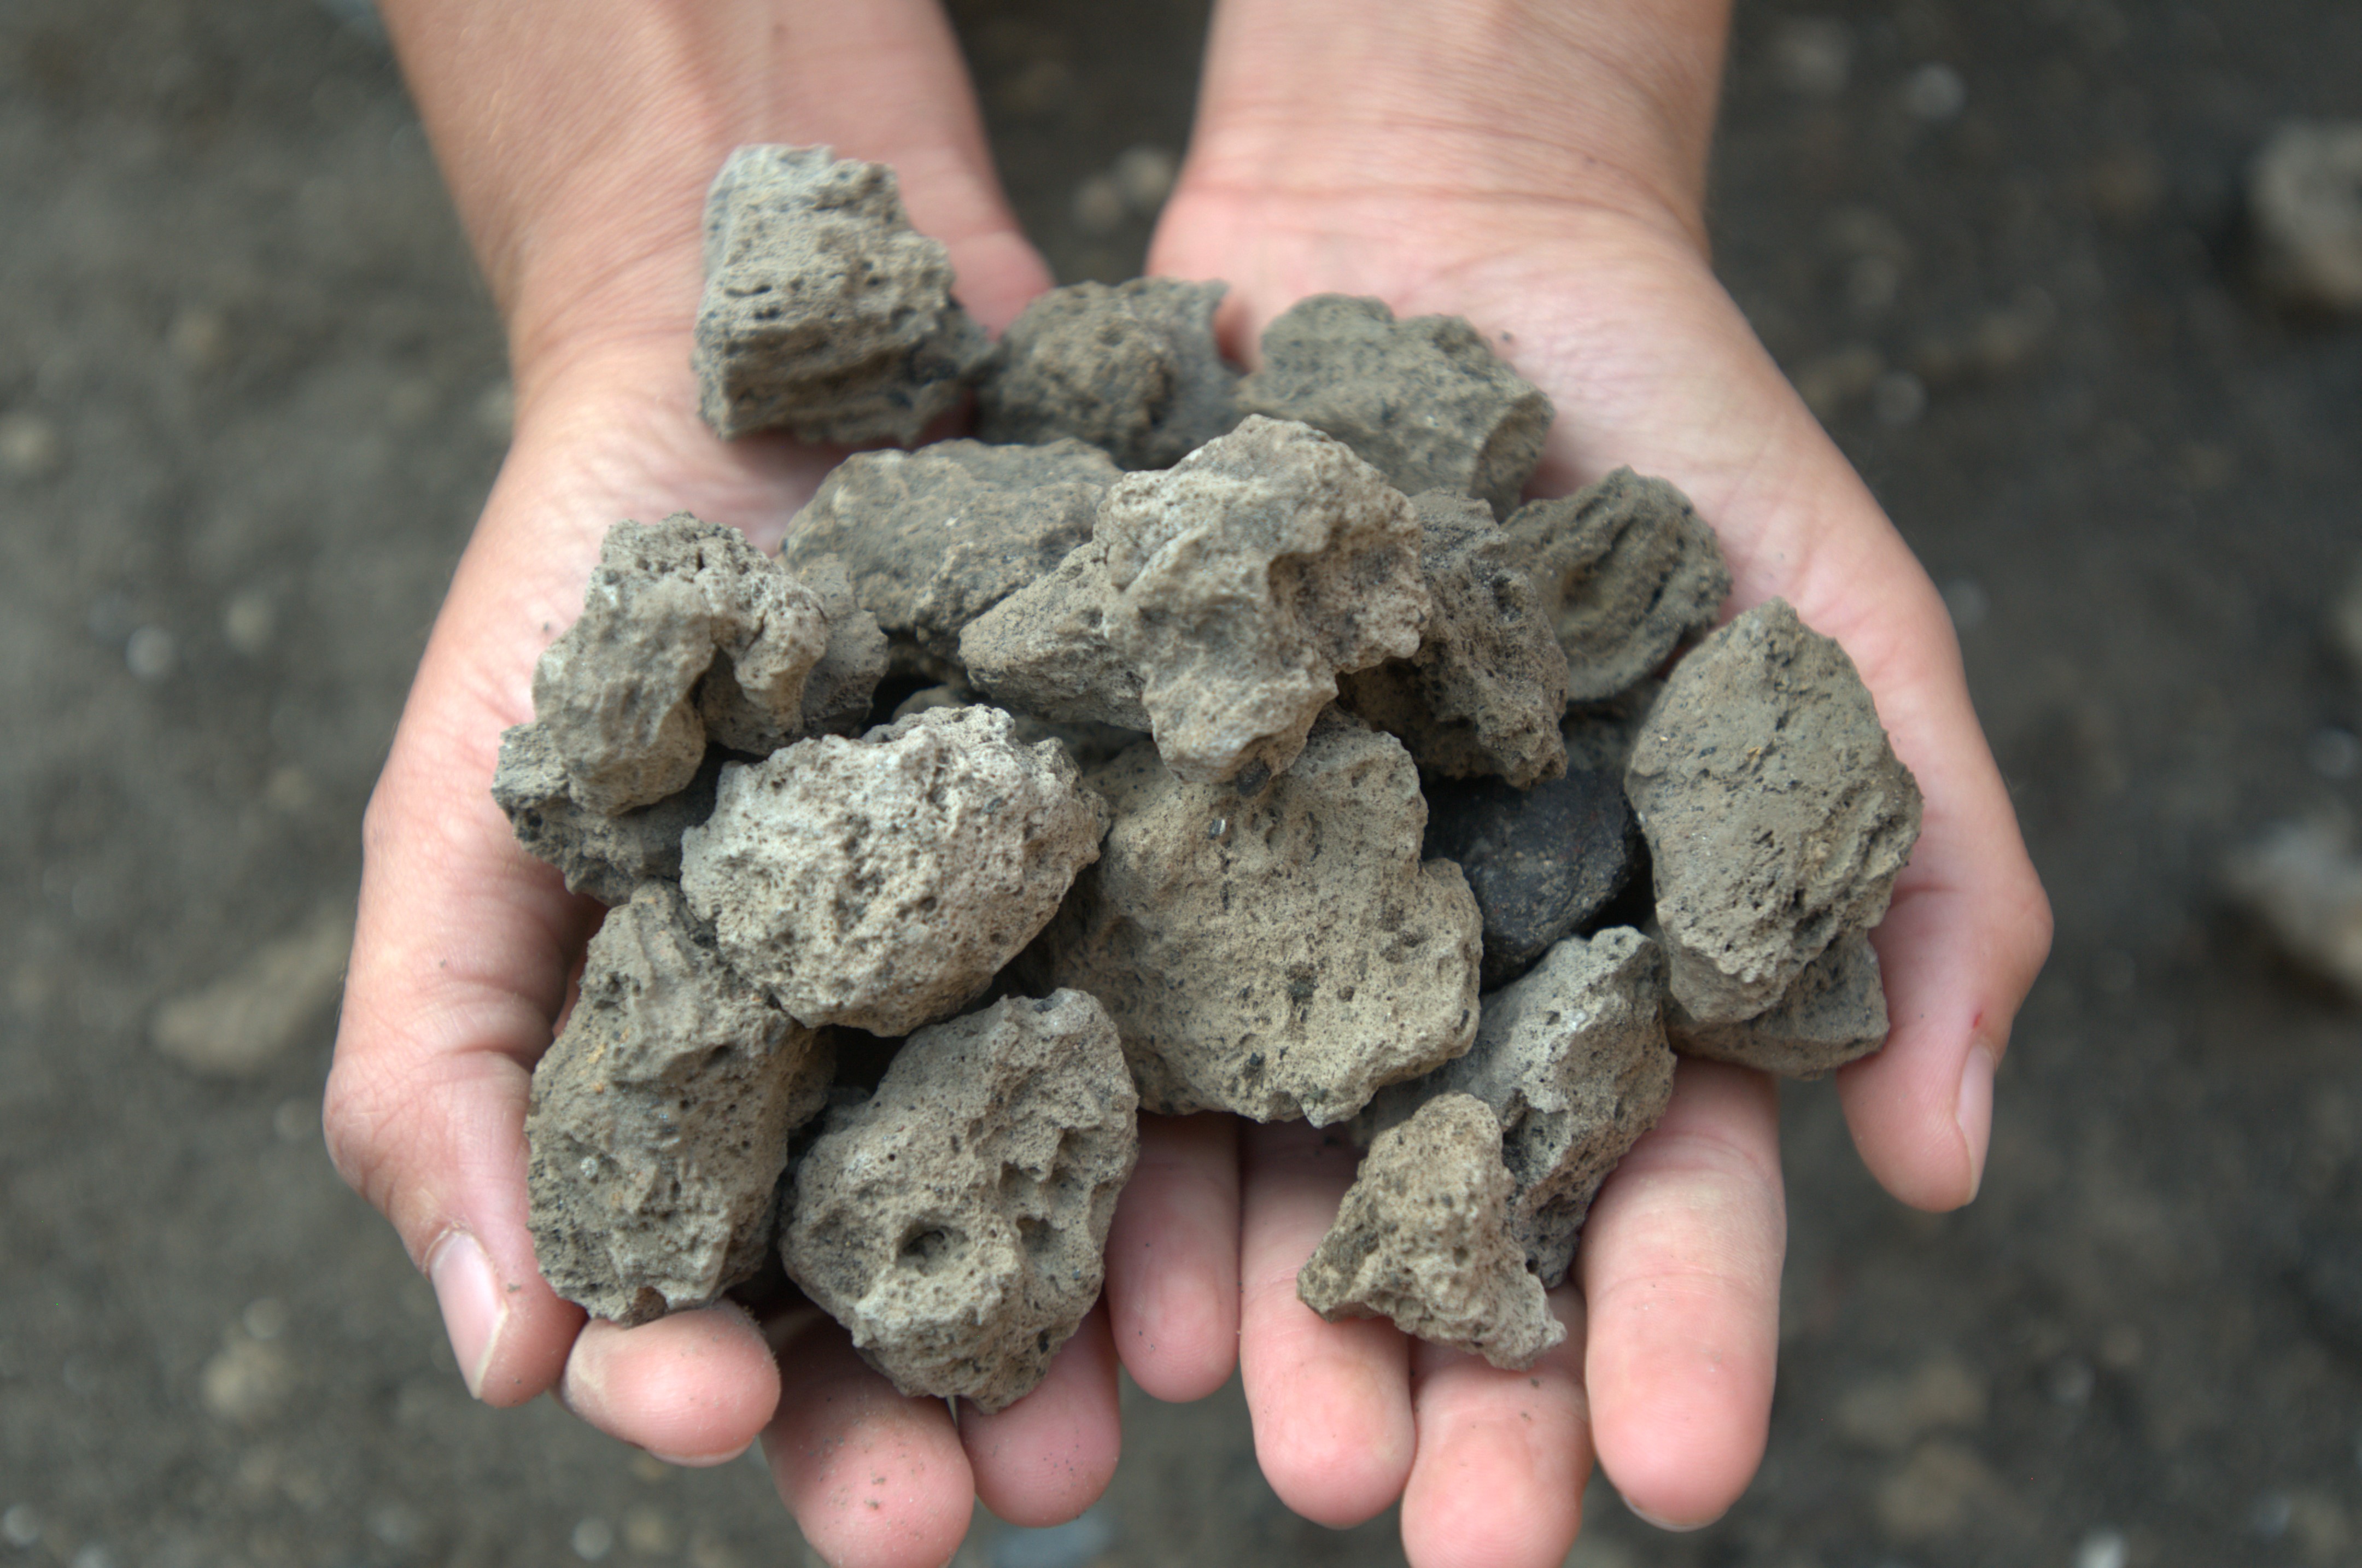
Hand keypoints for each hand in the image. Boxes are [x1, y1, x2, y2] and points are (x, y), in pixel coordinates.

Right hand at [322, 5, 1186, 1563]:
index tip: (712, 1419)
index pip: (707, 1306)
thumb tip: (499, 1355)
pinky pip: (1218, 1012)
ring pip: (1087, 1190)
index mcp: (718, 1101)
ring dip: (1108, 1307)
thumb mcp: (460, 827)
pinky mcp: (1175, 867)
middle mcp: (898, 1070)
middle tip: (993, 1499)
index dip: (708, 1387)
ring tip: (1140, 1398)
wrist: (778, 346)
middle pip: (916, 1292)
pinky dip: (1234, 1109)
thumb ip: (439, 1077)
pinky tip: (1253, 1198)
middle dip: (942, 1405)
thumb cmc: (584, 597)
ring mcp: (1049, 969)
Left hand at [1135, 0, 2053, 1558]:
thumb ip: (1925, 876)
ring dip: (1269, 1306)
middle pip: (1454, 1215)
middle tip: (1436, 1523)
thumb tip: (1938, 1160)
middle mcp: (1441, 977)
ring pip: (1270, 1152)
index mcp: (1620, 965)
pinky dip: (1114, 1131)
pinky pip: (1114, 1000)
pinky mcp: (1134, 827)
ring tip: (1263, 1437)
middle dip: (1453, 1379)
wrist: (1434, 233)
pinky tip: (1109, 1267)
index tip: (1672, 1473)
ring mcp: (1278, 912)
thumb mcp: (1849, 628)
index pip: (1672, 1182)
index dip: (1681, 1332)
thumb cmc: (1680, 428)